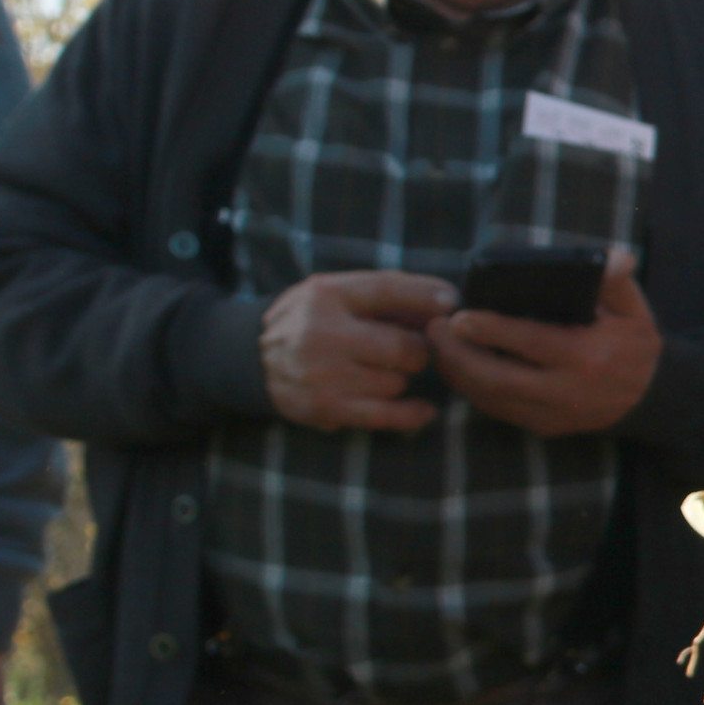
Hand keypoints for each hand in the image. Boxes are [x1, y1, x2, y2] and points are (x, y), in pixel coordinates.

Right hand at [262, 269, 452, 430]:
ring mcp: (321, 374)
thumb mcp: (336, 292)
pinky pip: (386, 415)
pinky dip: (411, 413)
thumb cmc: (312, 321)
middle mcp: (320, 333)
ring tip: (379, 370)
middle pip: (404, 347)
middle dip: (417, 349)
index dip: (425, 295)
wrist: (251, 358)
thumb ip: (387, 292)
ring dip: (399, 378)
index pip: (386, 289)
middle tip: (410, 350)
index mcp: (324, 295)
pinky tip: (424, 409)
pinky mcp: (325, 407)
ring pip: (397, 382)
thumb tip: (448, 300)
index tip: (451, 302)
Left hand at [431, 248, 661, 437]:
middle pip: (498, 378)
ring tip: (438, 345)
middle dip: (458, 355)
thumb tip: (613, 258)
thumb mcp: (634, 309)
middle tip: (434, 329)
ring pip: (490, 399)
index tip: (458, 317)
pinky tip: (458, 366)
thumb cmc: (635, 344)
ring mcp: (553, 415)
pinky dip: (472, 388)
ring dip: (458, 373)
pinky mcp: (542, 427)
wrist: (650, 398)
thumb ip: (615, 281)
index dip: (491, 330)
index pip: (532, 342)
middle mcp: (567, 391)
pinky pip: (497, 410)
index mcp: (588, 357)